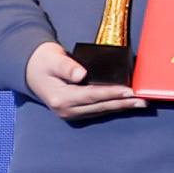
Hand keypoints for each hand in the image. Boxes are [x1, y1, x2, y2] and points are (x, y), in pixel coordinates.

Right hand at [23, 42, 148, 119]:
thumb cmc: (43, 61)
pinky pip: (97, 110)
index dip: (111, 93)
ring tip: (140, 103)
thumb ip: (66, 67)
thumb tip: (81, 74)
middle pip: (100, 107)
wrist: (31, 70)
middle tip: (143, 100)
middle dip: (123, 103)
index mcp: (60, 98)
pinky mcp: (74, 112)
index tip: (129, 90)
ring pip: (100, 111)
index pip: (91, 95)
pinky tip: (126, 104)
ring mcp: (70, 113)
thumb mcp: (52, 59)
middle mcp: (65, 110)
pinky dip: (113, 106)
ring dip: (121, 107)